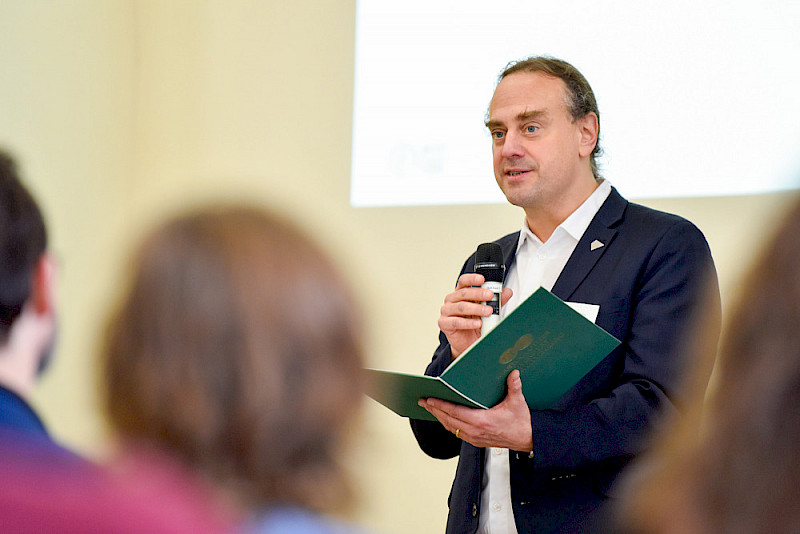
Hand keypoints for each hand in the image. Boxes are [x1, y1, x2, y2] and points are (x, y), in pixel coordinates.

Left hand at [418, 370, 532, 451]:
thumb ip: (514, 386)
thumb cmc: (521, 421)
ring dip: (439, 417)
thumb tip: (513, 372)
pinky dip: (448, 423)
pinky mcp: (476, 441)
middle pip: (448, 420)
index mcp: (482, 421)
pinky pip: (457, 432)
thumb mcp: (518, 402)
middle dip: (434, 409)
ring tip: (429, 407)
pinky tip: (443, 417)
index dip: (440, 405)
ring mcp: (474, 437)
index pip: (455, 412)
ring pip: (451, 427)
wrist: (527, 439)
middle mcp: (475, 431)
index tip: (429, 399)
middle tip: (422, 401)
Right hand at [438, 273, 512, 358]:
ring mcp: (446, 311)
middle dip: (478, 293)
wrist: (468, 343)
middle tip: (490, 295)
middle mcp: (452, 300)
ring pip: (461, 307)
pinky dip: (468, 323)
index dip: (472, 279)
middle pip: (463, 293)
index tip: (482, 279)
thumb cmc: (475, 324)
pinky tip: (478, 323)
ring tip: (488, 312)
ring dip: (476, 308)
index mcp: (461, 293)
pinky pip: (455, 322)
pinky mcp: (444, 323)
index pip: (464, 282)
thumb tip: (507, 292)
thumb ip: (496, 301)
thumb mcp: (488, 311)